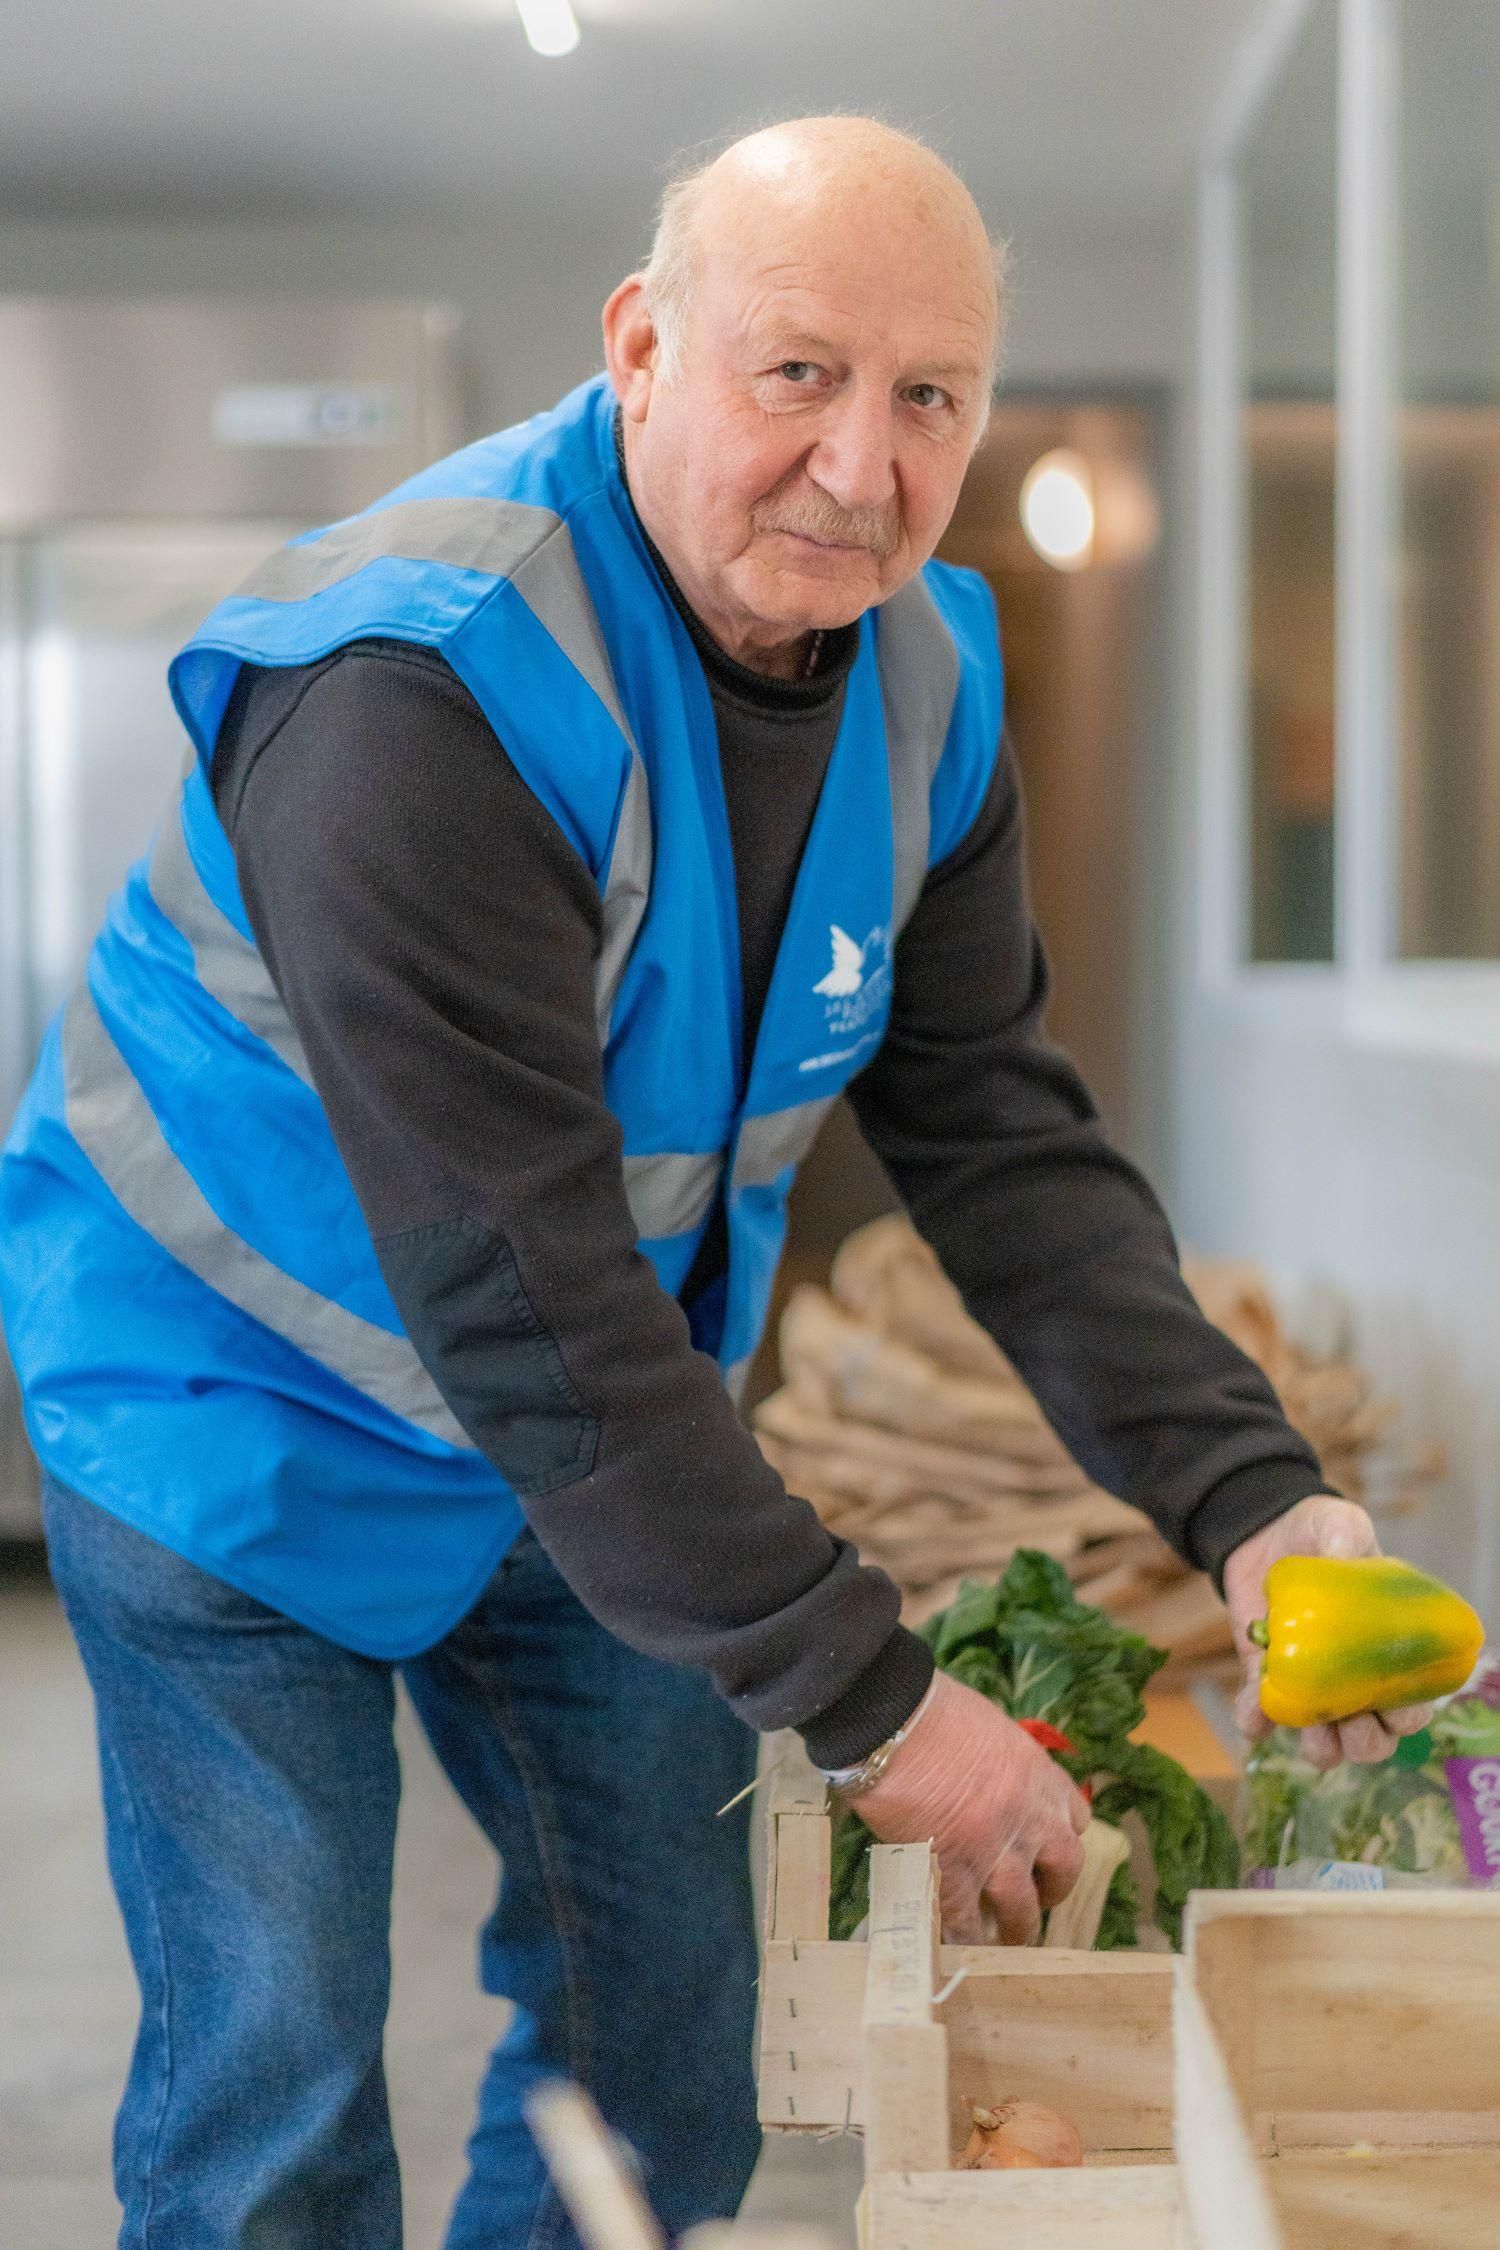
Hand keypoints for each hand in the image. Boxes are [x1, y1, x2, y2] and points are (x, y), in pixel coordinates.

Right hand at [847, 1670, 1089, 1943]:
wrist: (895, 1724)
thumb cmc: (933, 1711)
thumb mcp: (989, 1729)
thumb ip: (1001, 1764)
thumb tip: (989, 1780)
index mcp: (1041, 1777)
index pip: (1075, 1819)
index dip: (1060, 1837)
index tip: (1045, 1847)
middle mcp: (1032, 1819)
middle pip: (1065, 1868)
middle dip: (1053, 1889)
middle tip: (1035, 1898)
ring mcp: (997, 1852)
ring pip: (1024, 1909)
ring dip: (1016, 1928)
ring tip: (1003, 1938)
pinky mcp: (955, 1876)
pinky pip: (967, 1923)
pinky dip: (963, 1937)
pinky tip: (956, 1941)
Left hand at [1223, 1493, 1434, 1768]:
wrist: (1262, 1533)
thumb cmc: (1318, 1532)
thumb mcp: (1339, 1525)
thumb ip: (1346, 1539)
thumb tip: (1343, 1556)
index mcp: (1388, 1654)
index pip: (1412, 1704)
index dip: (1407, 1717)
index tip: (1392, 1709)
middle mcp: (1354, 1682)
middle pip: (1374, 1740)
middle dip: (1367, 1743)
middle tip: (1352, 1724)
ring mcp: (1310, 1687)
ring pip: (1325, 1745)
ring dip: (1321, 1748)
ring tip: (1309, 1730)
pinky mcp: (1265, 1681)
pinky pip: (1262, 1718)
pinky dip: (1257, 1723)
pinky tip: (1254, 1715)